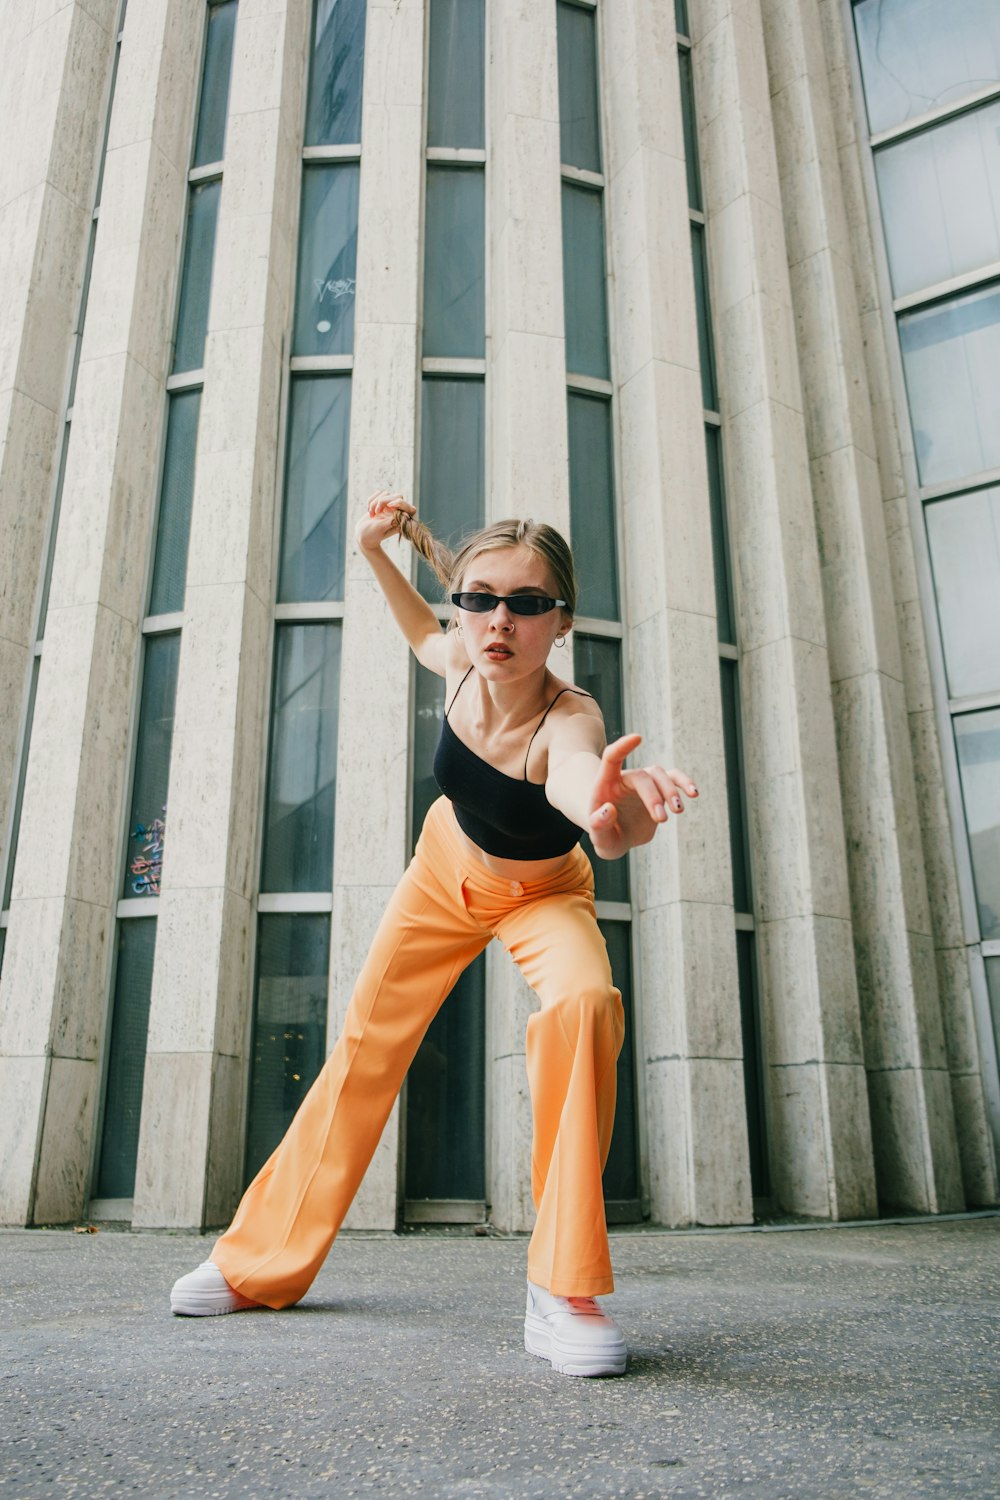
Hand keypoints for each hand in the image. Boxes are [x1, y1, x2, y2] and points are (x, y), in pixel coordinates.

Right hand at [356, 490, 415, 552]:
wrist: (362, 534)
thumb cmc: (372, 534)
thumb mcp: (381, 528)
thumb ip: (392, 520)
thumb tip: (406, 514)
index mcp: (402, 521)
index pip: (408, 507)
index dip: (399, 503)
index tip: (389, 506)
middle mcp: (398, 512)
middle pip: (398, 496)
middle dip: (383, 501)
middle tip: (376, 512)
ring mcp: (391, 506)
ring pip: (387, 493)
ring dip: (375, 503)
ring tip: (372, 514)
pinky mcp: (383, 502)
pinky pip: (379, 493)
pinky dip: (371, 500)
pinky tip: (370, 511)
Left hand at [588, 734, 697, 859]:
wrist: (617, 837)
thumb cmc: (605, 835)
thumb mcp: (599, 837)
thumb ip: (598, 823)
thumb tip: (608, 809)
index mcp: (606, 785)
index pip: (612, 758)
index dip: (623, 747)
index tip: (637, 738)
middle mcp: (626, 779)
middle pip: (643, 777)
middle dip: (653, 797)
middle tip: (661, 820)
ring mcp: (645, 783)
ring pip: (661, 775)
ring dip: (671, 791)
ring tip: (678, 810)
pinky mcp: (660, 791)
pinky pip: (674, 780)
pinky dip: (685, 784)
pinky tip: (694, 793)